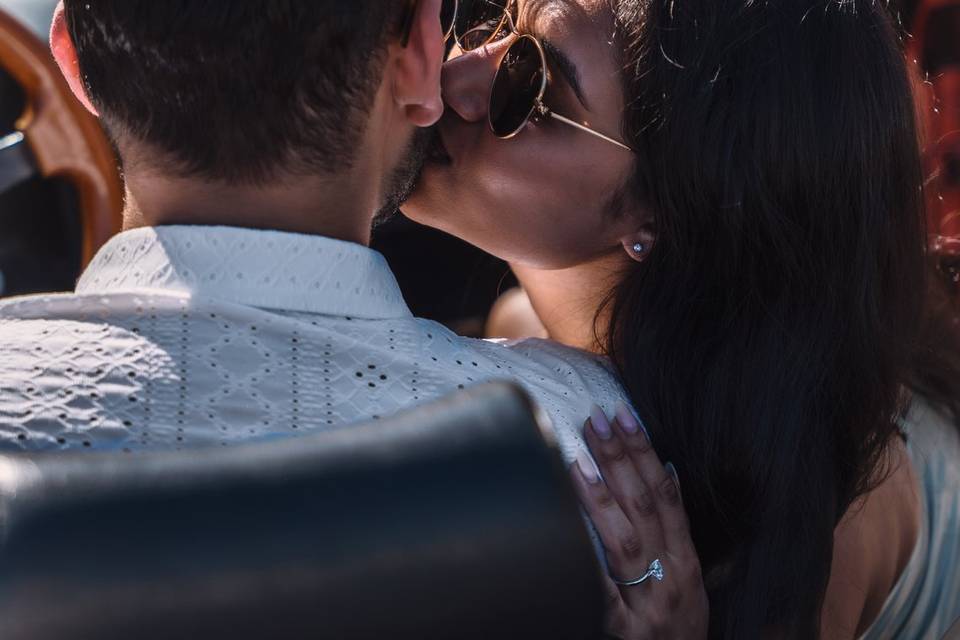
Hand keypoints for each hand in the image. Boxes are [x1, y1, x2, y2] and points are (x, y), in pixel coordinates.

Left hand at [570, 404, 708, 639]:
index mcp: (685, 561)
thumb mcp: (687, 578)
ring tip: (580, 463)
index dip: (644, 451)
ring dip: (602, 500)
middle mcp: (671, 578)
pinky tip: (567, 535)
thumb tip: (666, 472)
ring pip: (624, 544)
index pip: (665, 494)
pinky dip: (588, 567)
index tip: (624, 415)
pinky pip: (601, 598)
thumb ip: (675, 531)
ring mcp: (648, 606)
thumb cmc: (678, 624)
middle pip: (644, 508)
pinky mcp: (625, 633)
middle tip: (596, 421)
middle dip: (620, 461)